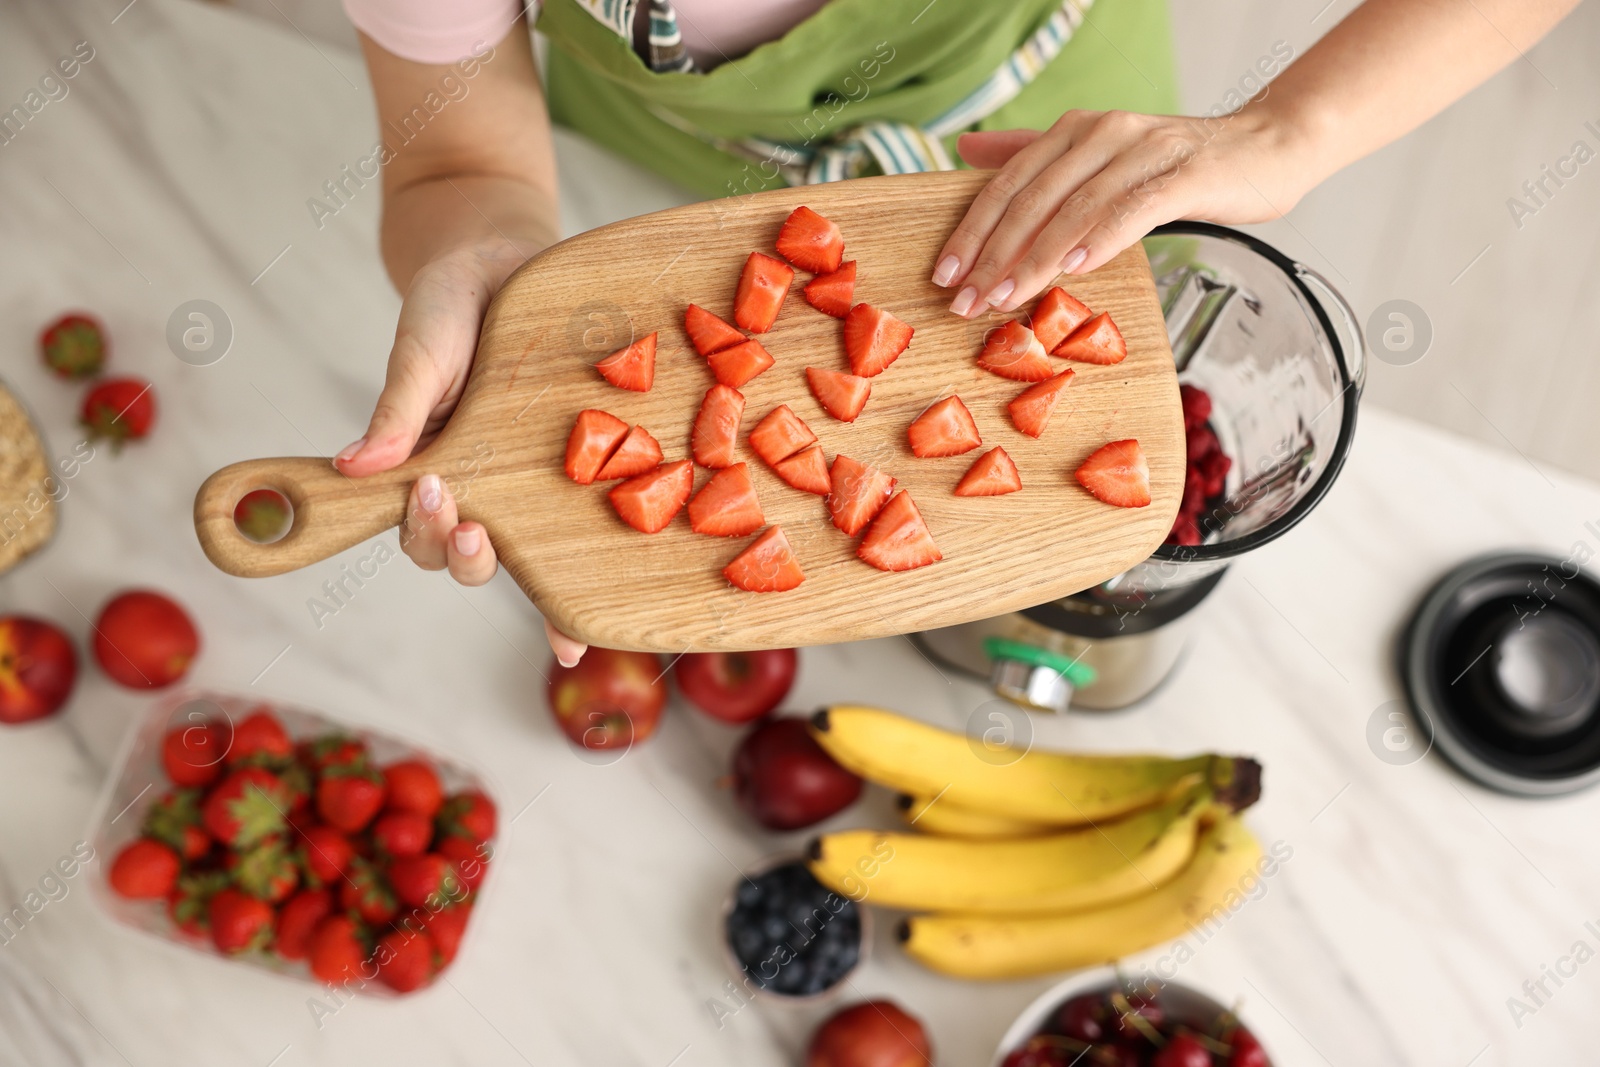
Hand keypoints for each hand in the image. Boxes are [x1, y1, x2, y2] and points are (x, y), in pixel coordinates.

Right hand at [332, 241, 587, 666]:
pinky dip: (571, 585)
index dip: (421, 533)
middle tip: (470, 525)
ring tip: (516, 555)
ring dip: (512, 568)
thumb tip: (352, 468)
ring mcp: (523, 481)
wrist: (503, 257)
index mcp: (428, 461)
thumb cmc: (451, 305)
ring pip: (513, 552)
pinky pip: (570, 531)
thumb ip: (398, 405)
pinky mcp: (570, 467)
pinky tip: (581, 634)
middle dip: (460, 551)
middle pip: (459, 551)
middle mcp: (475, 483)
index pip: (413, 522)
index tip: (433, 501)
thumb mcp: (421, 346)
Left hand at [932, 108, 1309, 316]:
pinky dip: (1101, 239)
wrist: (1267, 148)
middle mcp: (1105, 132)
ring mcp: (1145, 150)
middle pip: (1034, 199)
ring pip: (1077, 208)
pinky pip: (1134, 209)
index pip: (1010, 184)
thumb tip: (968, 150)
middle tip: (966, 301)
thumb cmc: (1176, 166)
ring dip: (1037, 258)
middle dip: (994, 255)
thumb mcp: (1098, 158)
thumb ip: (1034, 156)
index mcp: (1077, 131)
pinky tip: (1076, 269)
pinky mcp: (1185, 174)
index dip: (973, 230)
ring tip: (1007, 299)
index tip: (946, 274)